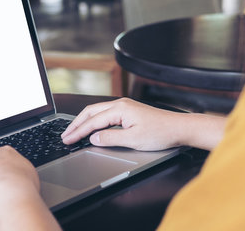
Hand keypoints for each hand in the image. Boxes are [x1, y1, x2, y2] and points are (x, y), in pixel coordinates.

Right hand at [61, 98, 225, 150]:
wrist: (179, 128)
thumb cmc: (161, 133)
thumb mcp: (133, 140)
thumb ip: (110, 138)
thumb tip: (93, 138)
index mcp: (120, 109)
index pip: (92, 121)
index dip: (78, 131)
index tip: (67, 139)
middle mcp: (120, 104)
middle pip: (90, 112)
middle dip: (76, 124)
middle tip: (65, 135)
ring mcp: (124, 106)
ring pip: (96, 111)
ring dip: (84, 121)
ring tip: (73, 131)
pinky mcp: (128, 111)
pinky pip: (105, 113)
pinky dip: (94, 120)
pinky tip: (91, 127)